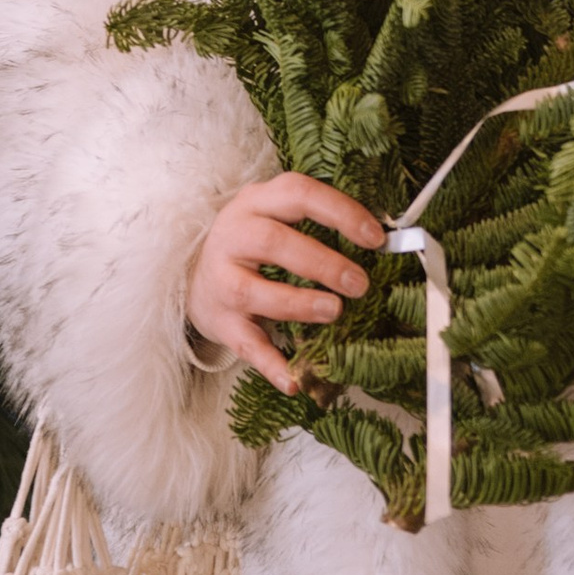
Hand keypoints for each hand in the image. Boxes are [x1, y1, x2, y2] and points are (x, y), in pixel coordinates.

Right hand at [185, 173, 383, 392]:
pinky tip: (294, 381)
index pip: (298, 193)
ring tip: (334, 311)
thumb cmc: (251, 244)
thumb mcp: (275, 217)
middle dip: (322, 263)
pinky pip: (245, 344)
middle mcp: (234, 236)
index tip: (374, 237)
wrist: (194, 277)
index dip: (339, 212)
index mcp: (256, 203)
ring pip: (253, 291)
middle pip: (274, 241)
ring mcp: (222, 280)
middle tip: (359, 283)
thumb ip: (316, 223)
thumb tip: (379, 241)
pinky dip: (270, 364)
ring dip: (298, 303)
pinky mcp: (220, 321)